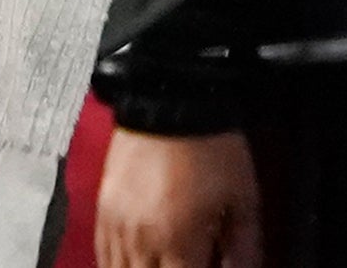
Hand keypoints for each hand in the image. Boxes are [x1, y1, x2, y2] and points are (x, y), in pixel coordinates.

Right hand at [95, 128, 265, 267]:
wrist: (172, 96)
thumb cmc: (211, 147)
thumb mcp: (243, 197)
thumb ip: (244, 247)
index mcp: (178, 242)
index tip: (208, 266)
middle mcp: (141, 241)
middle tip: (188, 261)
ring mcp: (116, 225)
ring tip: (164, 262)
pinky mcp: (103, 208)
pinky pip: (102, 254)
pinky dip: (117, 265)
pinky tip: (132, 263)